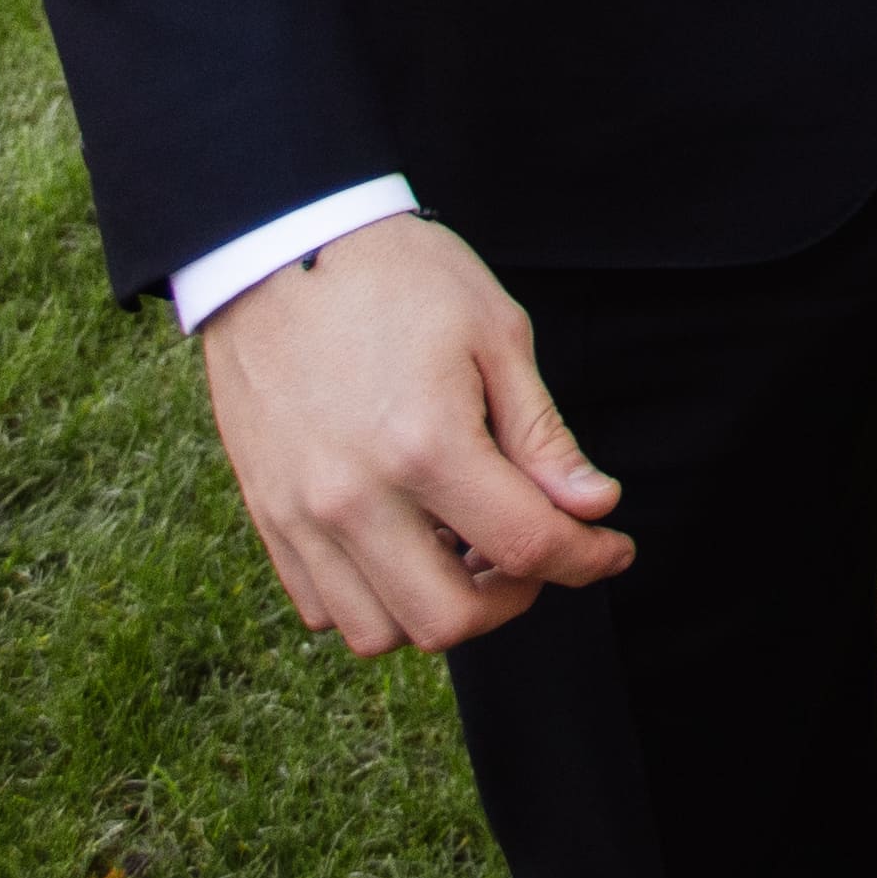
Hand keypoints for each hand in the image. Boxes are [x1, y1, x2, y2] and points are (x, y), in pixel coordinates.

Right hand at [195, 211, 630, 657]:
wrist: (278, 246)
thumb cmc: (395, 275)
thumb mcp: (493, 333)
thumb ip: (541, 434)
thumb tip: (592, 507)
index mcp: (425, 445)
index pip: (528, 547)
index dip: (587, 559)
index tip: (610, 548)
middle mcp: (354, 498)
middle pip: (449, 621)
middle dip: (512, 599)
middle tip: (534, 549)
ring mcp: (300, 515)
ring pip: (379, 631)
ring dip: (437, 608)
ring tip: (464, 546)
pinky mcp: (265, 516)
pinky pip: (322, 607)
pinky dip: (374, 599)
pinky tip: (405, 544)